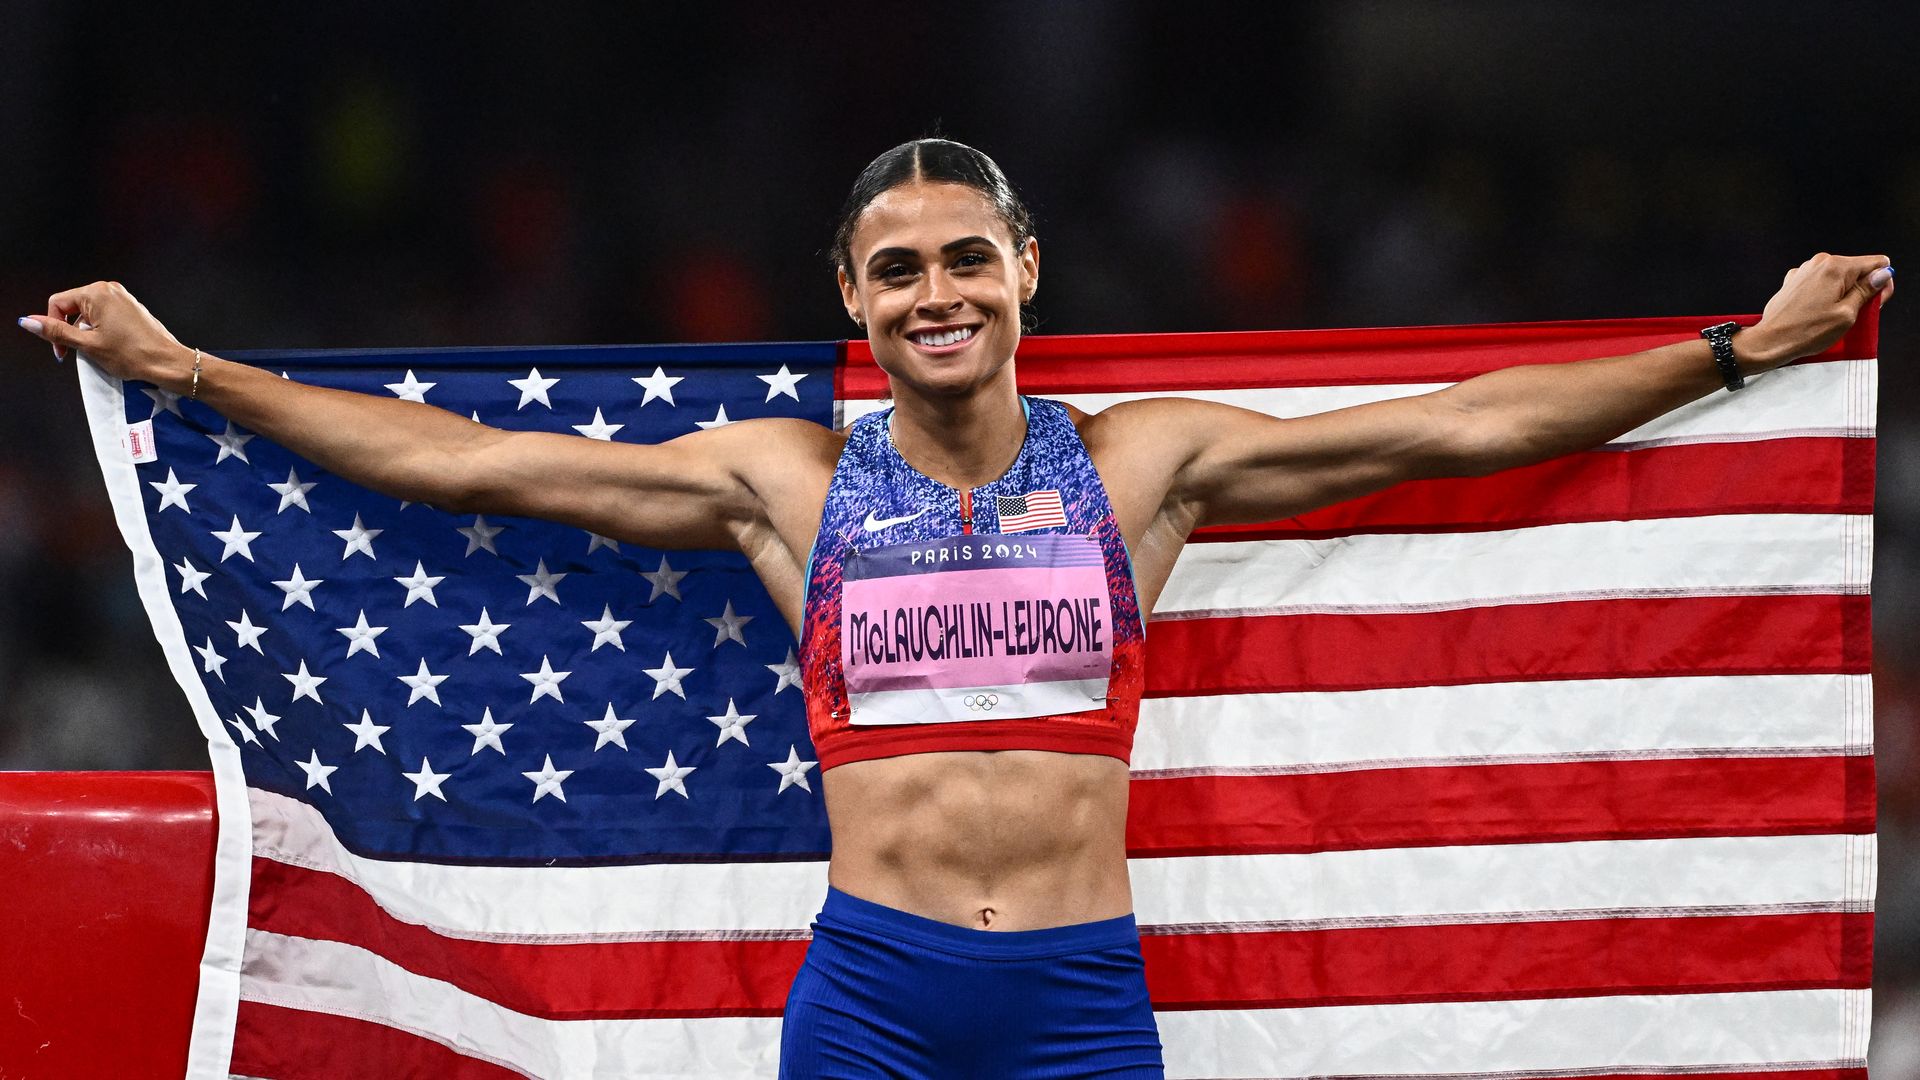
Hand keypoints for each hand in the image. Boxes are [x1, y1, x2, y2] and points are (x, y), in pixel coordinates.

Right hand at [16, 280, 192, 384]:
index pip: (58, 303)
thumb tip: (27, 321)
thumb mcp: (87, 344)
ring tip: (100, 350)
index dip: (53, 327)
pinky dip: (101, 331)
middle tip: (80, 352)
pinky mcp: (131, 308)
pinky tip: (112, 346)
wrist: (167, 362)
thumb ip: (56, 332)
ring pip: (89, 313)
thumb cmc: (132, 354)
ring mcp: (123, 298)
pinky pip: (105, 316)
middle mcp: (110, 290)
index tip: (62, 350)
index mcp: (96, 293)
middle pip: (73, 307)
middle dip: (71, 330)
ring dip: (86, 333)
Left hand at [1739, 253, 1893, 369]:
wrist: (1770, 341)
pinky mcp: (1794, 281)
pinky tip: (1819, 313)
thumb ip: (1867, 291)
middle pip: (1857, 270)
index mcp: (1836, 267)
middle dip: (1861, 290)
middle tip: (1854, 314)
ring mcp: (1804, 271)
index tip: (1875, 302)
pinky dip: (1826, 296)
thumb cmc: (1806, 332)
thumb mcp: (1847, 314)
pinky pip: (1821, 284)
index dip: (1881, 283)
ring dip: (1843, 294)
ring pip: (1838, 278)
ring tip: (1833, 316)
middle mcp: (1819, 263)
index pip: (1876, 264)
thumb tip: (1883, 274)